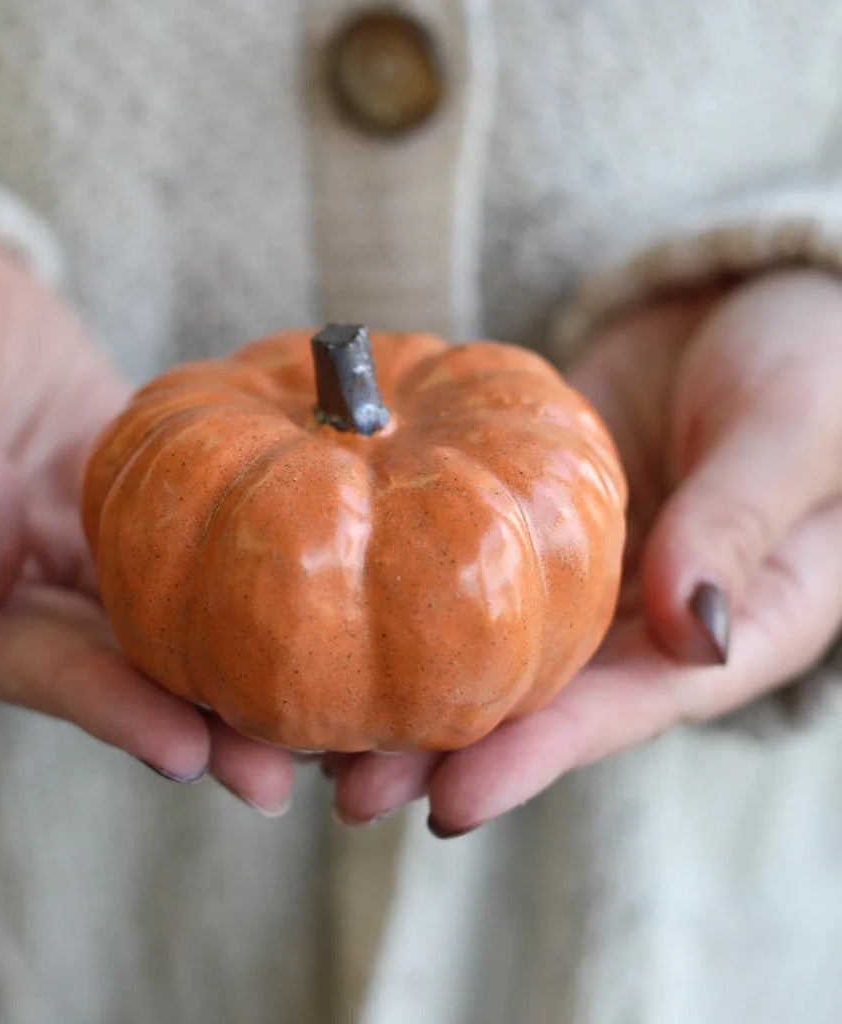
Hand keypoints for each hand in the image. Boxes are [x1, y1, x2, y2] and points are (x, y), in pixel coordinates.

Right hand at [0, 209, 293, 813]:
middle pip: (92, 659)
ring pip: (141, 616)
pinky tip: (290, 605)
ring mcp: (53, 535)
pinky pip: (166, 538)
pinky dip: (224, 574)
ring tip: (302, 720)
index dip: (98, 705)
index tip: (184, 751)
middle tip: (273, 775)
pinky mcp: (103, 492)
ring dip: (218, 668)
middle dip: (182, 717)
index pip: (9, 656)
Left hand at [327, 269, 841, 833]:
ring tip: (318, 724)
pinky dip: (415, 585)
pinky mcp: (536, 513)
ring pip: (494, 639)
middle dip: (447, 746)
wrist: (752, 296)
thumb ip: (741, 525)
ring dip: (413, 681)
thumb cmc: (817, 360)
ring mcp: (586, 568)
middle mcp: (646, 615)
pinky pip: (474, 555)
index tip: (451, 803)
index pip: (627, 708)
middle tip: (347, 787)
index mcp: (734, 625)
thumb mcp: (795, 435)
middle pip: (541, 696)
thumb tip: (694, 631)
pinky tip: (341, 604)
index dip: (540, 758)